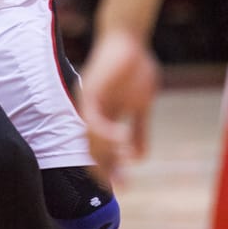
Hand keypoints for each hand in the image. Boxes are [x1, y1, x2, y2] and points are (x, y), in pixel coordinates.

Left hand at [77, 31, 159, 181]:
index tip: (121, 186)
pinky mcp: (90, 92)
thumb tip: (139, 157)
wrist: (127, 39)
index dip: (109, 169)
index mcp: (101, 117)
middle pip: (93, 149)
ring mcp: (89, 102)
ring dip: (107, 157)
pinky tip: (122, 141)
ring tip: (121, 171)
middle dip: (106, 171)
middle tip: (119, 189)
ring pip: (90, 138)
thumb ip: (138, 131)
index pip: (100, 150)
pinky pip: (93, 119)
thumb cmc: (135, 69)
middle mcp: (91, 112)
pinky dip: (106, 134)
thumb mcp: (141, 106)